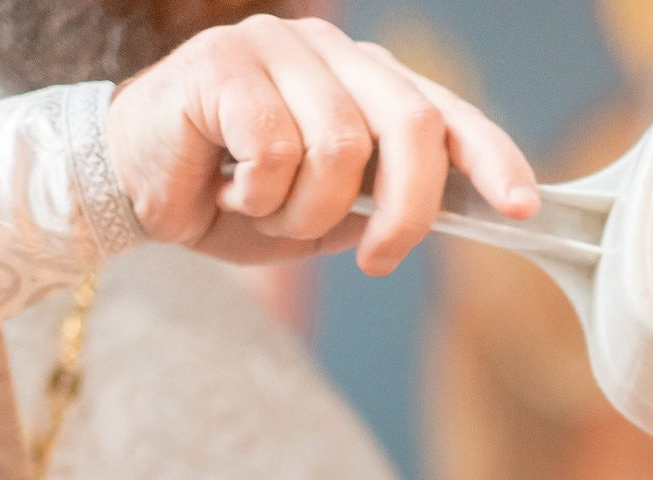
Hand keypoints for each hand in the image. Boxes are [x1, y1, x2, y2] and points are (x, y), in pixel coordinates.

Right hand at [106, 14, 534, 273]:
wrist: (129, 190)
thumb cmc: (230, 200)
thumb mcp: (322, 215)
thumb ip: (380, 204)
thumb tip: (449, 213)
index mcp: (365, 82)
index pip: (445, 113)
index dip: (491, 157)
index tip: (523, 207)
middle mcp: (330, 52)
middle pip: (411, 124)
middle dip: (408, 208)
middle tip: (379, 258)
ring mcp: (277, 47)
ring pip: (341, 147)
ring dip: (307, 211)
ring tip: (267, 213)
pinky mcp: (225, 62)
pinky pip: (277, 147)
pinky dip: (260, 194)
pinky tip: (230, 189)